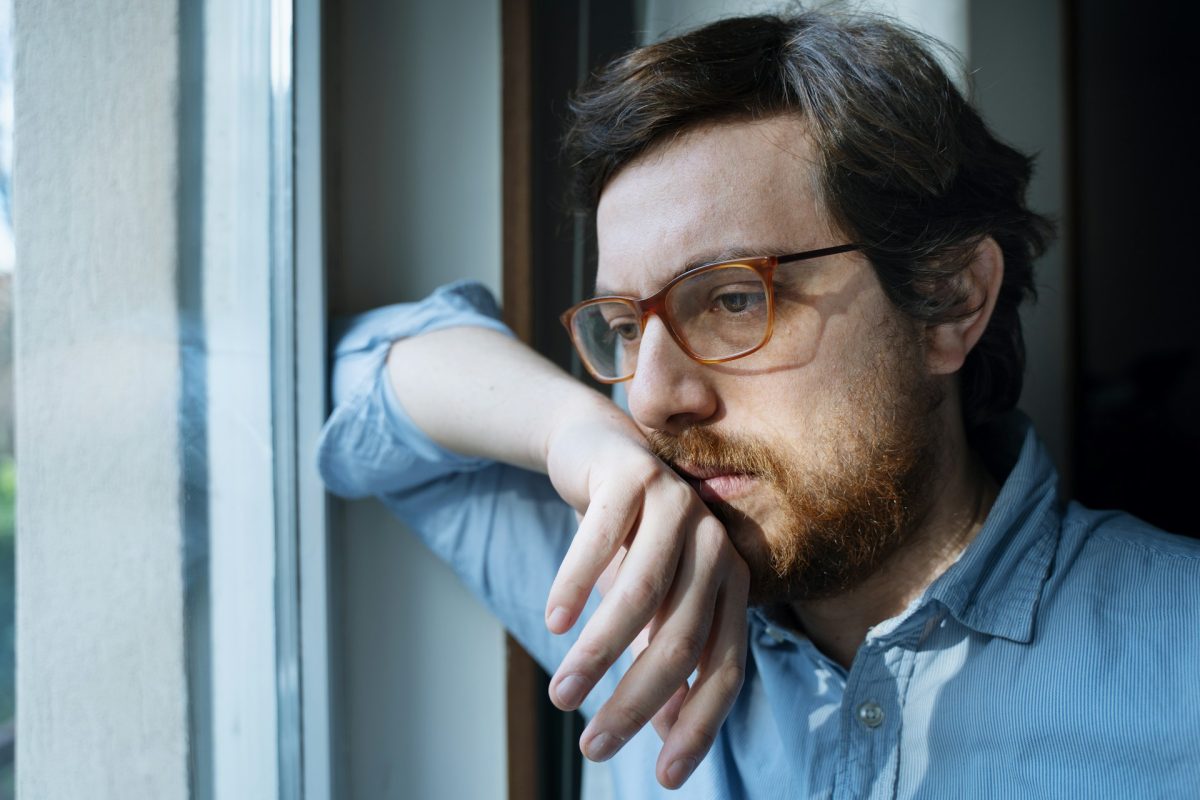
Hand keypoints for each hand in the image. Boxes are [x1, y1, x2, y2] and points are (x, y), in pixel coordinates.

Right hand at [541, 404, 749, 789]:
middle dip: (633, 702)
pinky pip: (600, 541)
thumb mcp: (648, 603)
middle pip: (681, 640)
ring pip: (641, 596)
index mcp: (730, 582)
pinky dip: (575, 584)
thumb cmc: (628, 539)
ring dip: (598, 653)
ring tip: (562, 693)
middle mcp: (714, 545)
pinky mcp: (634, 475)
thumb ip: (661, 656)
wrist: (599, 451)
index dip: (699, 725)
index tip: (666, 778)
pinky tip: (554, 621)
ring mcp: (677, 507)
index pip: (726, 667)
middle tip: (592, 746)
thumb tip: (664, 731)